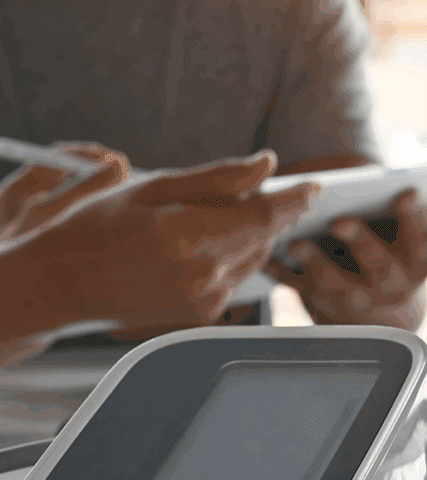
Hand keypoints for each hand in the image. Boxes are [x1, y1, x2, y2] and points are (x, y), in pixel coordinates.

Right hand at [9, 150, 316, 337]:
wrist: (62, 284)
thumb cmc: (95, 231)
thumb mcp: (153, 188)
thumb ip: (218, 178)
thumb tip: (265, 165)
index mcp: (189, 236)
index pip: (265, 214)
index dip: (294, 199)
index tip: (313, 187)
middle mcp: (202, 273)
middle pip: (264, 237)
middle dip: (273, 213)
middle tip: (271, 190)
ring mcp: (204, 299)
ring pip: (254, 259)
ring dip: (254, 234)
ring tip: (224, 215)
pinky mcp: (202, 314)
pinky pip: (236, 279)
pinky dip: (233, 258)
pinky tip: (205, 245)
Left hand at [268, 191, 426, 329]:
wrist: (384, 314)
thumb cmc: (399, 256)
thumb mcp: (421, 231)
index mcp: (420, 260)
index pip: (423, 236)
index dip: (415, 216)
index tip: (406, 193)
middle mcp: (394, 285)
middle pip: (381, 265)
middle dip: (362, 243)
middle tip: (341, 222)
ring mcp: (360, 301)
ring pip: (340, 286)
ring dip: (318, 265)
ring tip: (298, 243)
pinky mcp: (327, 309)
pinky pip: (304, 293)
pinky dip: (285, 276)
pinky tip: (270, 256)